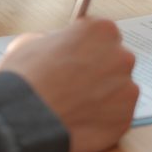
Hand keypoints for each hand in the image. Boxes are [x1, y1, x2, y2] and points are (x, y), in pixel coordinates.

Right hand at [0, 17, 138, 151]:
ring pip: (117, 90)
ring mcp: (126, 89)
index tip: (75, 57)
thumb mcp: (30, 42)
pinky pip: (116, 116)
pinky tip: (80, 121)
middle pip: (114, 61)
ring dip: (101, 96)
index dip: (84, 47)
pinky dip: (102, 119)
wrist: (25, 118)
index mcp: (102, 31)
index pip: (101, 34)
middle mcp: (121, 57)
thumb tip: (55, 49)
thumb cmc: (26, 79)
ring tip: (74, 106)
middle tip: (73, 84)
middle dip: (97, 71)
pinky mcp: (125, 118)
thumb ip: (53, 41)